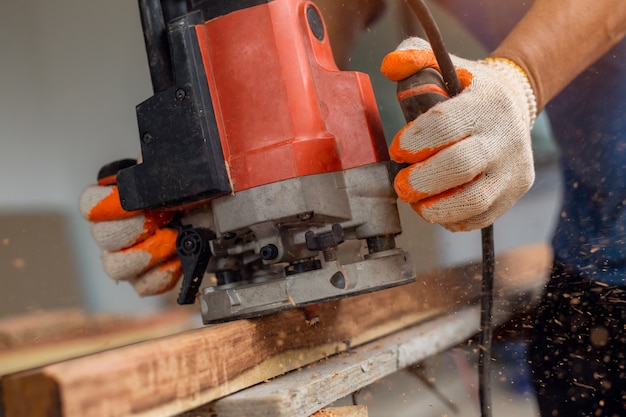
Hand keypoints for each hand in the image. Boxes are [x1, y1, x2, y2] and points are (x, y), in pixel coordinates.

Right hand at [79, 161, 181, 295]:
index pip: (89, 205)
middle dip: (138, 227)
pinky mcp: (143, 280)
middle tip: (165, 217)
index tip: (137, 200)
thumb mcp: (177, 171)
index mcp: (112, 202)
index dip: (108, 204)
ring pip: (116, 267)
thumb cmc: (191, 195)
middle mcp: (112, 232)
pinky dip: (164, 274)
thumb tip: (145, 164)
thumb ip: (156, 167)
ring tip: (174, 239)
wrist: (212, 217)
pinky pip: (143, 286)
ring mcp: (125, 259)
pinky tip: (179, 259)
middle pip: (104, 237)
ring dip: (149, 254)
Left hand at [381, 37, 536, 230]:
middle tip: (401, 184)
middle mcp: (506, 135)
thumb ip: (414, 58)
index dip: (415, 141)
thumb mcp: (445, 64)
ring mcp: (514, 166)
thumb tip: (390, 65)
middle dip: (422, 180)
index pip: (446, 124)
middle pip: (461, 166)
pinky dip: (452, 218)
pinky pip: (481, 216)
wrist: (515, 105)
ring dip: (435, 207)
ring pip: (475, 200)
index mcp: (486, 102)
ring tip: (416, 201)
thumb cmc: (468, 89)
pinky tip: (435, 207)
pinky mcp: (515, 190)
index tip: (397, 149)